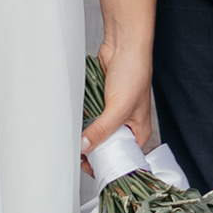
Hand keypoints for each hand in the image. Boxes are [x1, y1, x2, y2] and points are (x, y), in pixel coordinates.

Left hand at [86, 35, 155, 157]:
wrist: (123, 45)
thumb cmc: (134, 72)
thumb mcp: (119, 107)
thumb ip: (102, 129)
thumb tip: (85, 146)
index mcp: (138, 132)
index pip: (121, 158)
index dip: (106, 163)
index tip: (88, 167)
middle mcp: (125, 126)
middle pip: (105, 147)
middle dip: (91, 150)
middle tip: (77, 154)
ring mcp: (111, 115)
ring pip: (94, 133)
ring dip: (85, 134)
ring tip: (74, 140)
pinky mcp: (100, 104)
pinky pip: (88, 118)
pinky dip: (82, 119)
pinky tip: (75, 122)